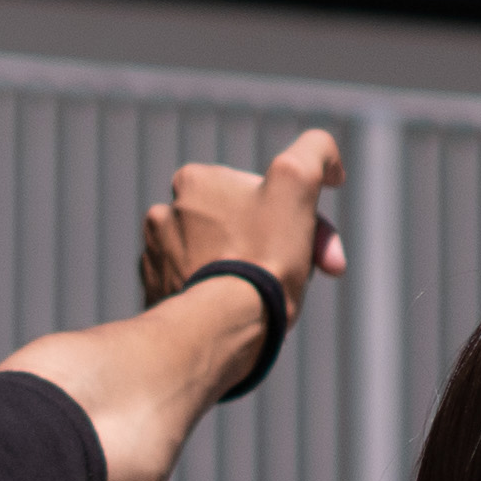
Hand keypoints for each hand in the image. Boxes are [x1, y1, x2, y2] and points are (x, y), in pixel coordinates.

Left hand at [132, 127, 346, 382]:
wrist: (218, 328)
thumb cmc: (260, 257)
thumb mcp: (297, 184)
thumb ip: (314, 152)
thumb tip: (324, 153)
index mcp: (195, 179)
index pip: (262, 193)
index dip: (298, 219)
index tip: (315, 252)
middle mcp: (165, 211)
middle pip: (241, 227)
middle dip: (274, 249)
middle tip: (295, 281)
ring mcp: (157, 256)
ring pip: (218, 258)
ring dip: (245, 273)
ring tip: (263, 301)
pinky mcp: (156, 294)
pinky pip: (195, 289)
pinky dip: (217, 298)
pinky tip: (235, 315)